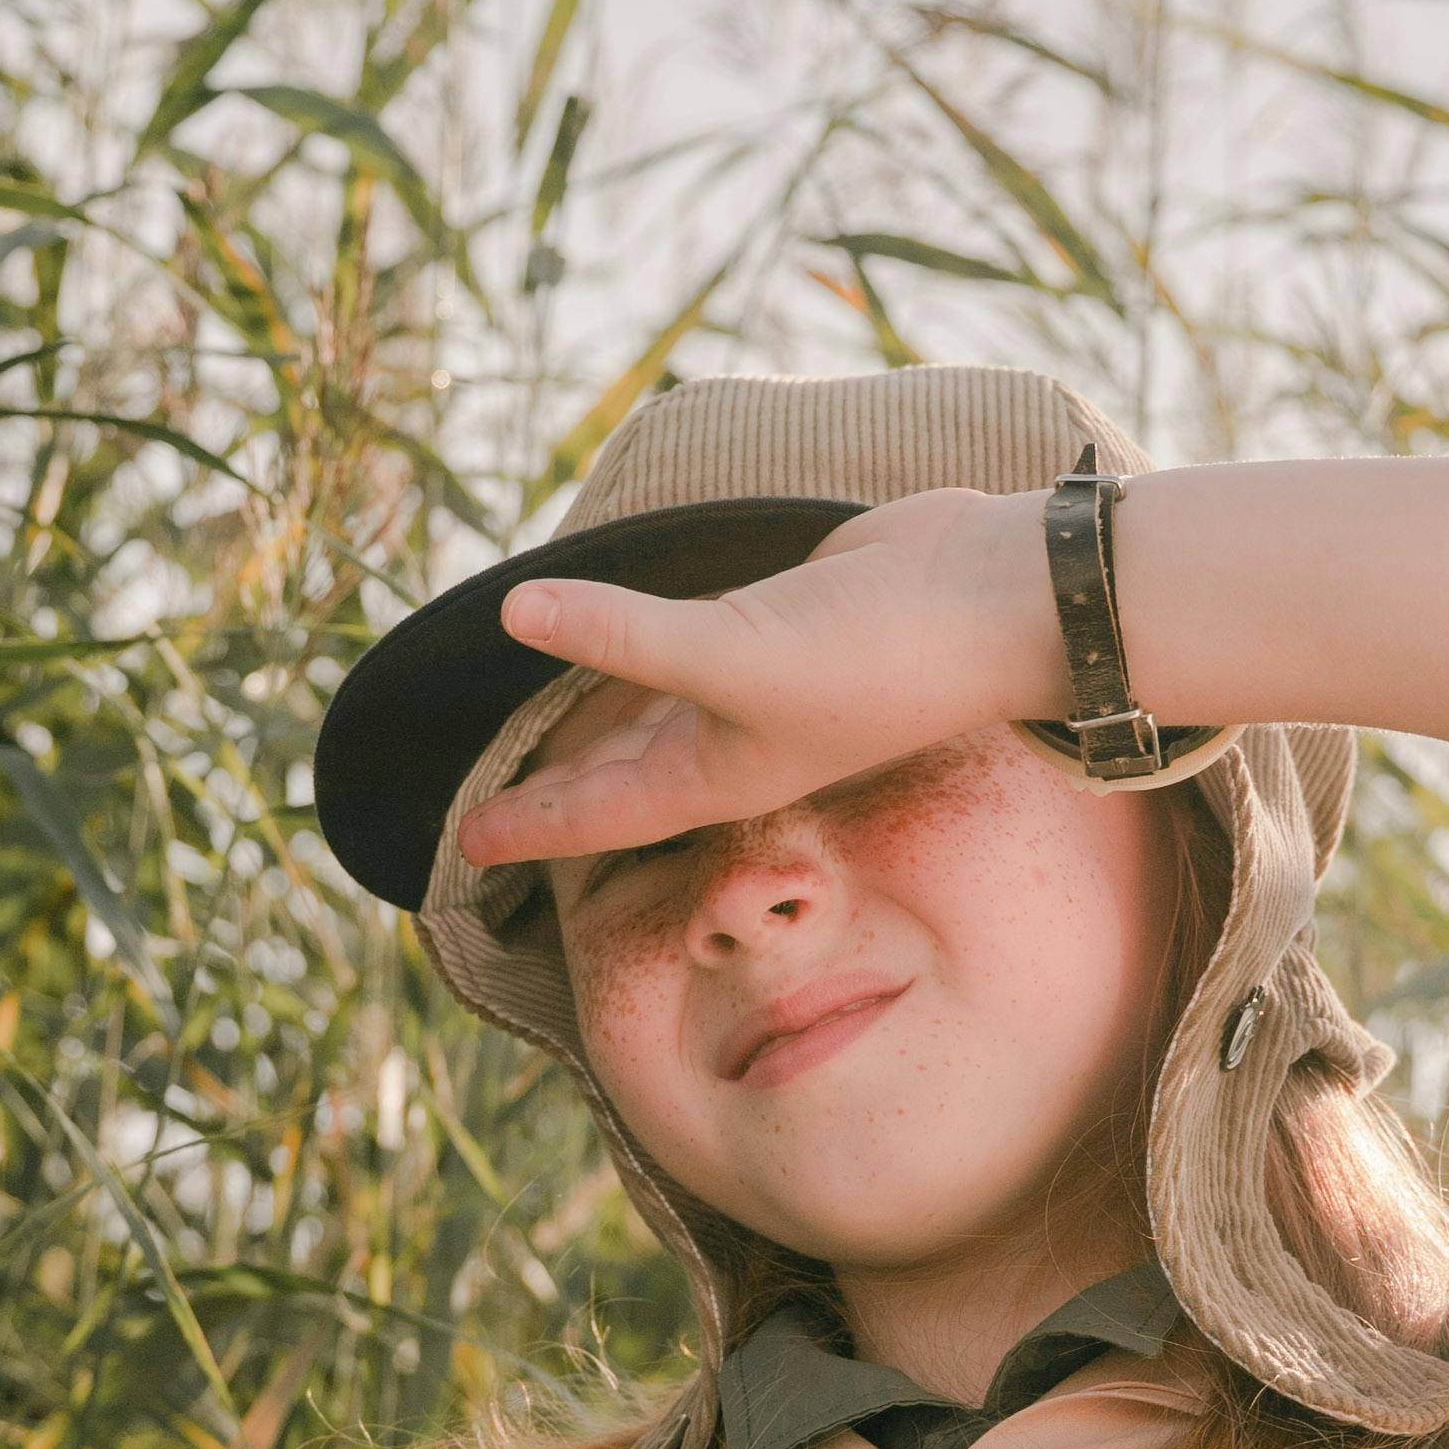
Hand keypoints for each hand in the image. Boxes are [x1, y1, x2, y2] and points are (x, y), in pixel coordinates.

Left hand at [446, 487, 1070, 872]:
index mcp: (710, 773)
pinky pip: (680, 638)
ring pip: (644, 705)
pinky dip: (636, 641)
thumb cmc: (872, 657)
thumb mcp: (732, 654)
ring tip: (529, 724)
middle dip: (550, 787)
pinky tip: (610, 629)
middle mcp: (725, 737)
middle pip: (612, 771)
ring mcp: (750, 677)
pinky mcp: (773, 616)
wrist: (987, 599)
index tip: (461, 850)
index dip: (525, 826)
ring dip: (591, 715)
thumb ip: (622, 635)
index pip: (593, 814)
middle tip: (477, 795)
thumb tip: (515, 611)